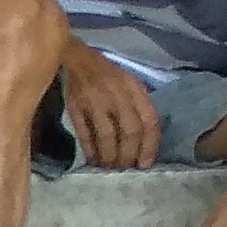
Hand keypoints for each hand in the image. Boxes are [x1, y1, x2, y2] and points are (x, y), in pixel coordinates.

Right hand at [59, 41, 161, 170]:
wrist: (76, 59)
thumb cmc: (106, 74)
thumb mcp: (129, 84)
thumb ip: (138, 106)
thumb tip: (145, 138)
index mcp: (134, 88)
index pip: (149, 120)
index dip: (150, 145)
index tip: (145, 163)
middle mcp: (118, 95)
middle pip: (130, 131)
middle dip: (129, 154)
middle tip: (125, 167)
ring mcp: (96, 102)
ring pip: (108, 135)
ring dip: (110, 156)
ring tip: (109, 166)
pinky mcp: (76, 108)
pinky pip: (86, 134)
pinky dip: (91, 150)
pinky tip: (93, 159)